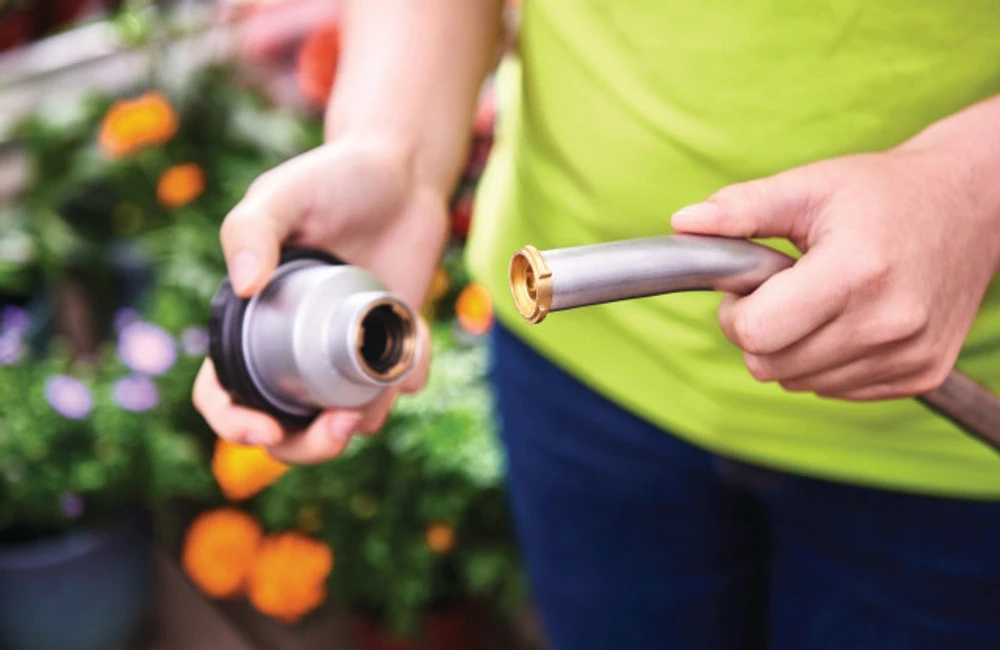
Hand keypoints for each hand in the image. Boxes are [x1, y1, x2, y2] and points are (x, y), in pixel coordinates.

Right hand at [193, 133, 447, 462]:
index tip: (264, 428)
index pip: (224, 393)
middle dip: (309, 447)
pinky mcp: (391, 345)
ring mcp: (344, 351)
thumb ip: (250, 228)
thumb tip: (243, 286)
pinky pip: (396, 385)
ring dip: (363, 420)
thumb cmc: (334, 177)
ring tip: (388, 377)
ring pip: (345, 420)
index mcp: (252, 322)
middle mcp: (294, 347)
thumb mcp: (283, 192)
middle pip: (287, 429)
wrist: (403, 170)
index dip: (233, 423)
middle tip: (339, 426)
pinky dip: (408, 375)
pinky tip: (416, 343)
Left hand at [671, 147, 999, 400]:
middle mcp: (888, 322)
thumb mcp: (809, 186)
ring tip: (819, 299)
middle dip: (758, 331)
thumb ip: (742, 209)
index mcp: (855, 271)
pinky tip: (847, 319)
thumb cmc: (882, 193)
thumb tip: (682, 223)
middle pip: (769, 366)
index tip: (751, 285)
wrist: (971, 206)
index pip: (756, 334)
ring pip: (798, 384)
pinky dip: (824, 362)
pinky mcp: (920, 374)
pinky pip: (835, 391)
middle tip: (781, 290)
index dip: (736, 313)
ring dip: (791, 349)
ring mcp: (908, 355)